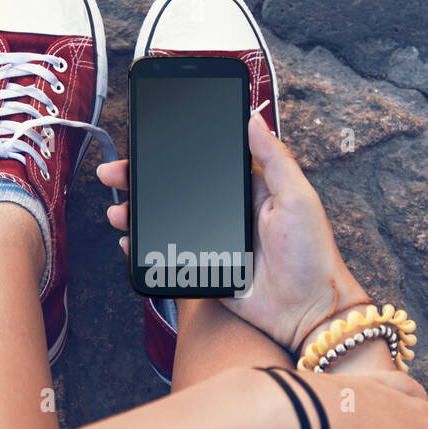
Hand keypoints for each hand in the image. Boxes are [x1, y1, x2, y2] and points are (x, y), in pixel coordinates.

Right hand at [98, 112, 362, 350]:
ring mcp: (213, 240)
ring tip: (118, 210)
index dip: (174, 151)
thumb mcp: (298, 197)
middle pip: (175, 188)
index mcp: (249, 188)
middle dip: (142, 179)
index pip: (204, 161)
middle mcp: (228, 211)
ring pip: (165, 220)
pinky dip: (144, 247)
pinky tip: (129, 240)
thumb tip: (253, 118)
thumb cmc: (312, 253)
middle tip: (115, 173)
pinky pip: (168, 254)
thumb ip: (275, 158)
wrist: (308, 310)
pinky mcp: (204, 269)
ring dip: (137, 212)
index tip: (146, 140)